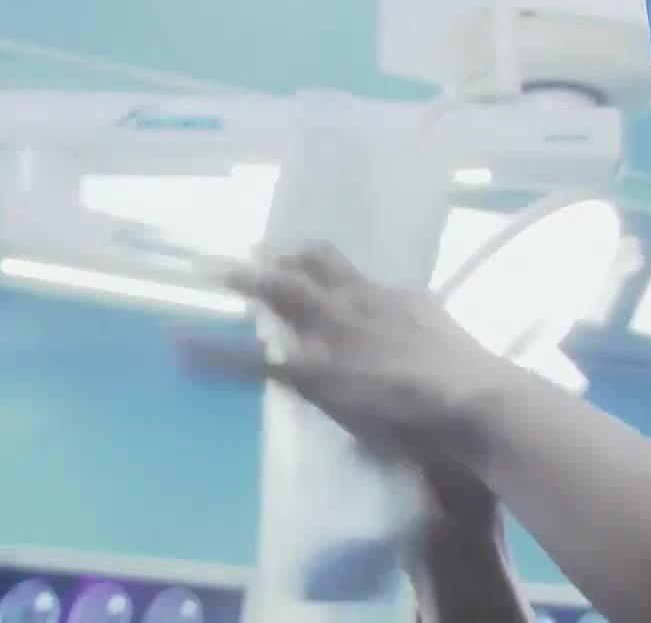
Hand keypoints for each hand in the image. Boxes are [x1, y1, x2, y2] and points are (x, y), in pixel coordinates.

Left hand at [177, 242, 515, 474]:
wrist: (468, 397)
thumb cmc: (471, 384)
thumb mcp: (450, 351)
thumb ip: (427, 345)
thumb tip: (424, 361)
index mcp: (392, 298)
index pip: (350, 275)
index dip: (327, 269)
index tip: (312, 263)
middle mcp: (356, 302)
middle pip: (313, 268)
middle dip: (283, 261)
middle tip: (259, 254)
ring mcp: (330, 332)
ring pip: (279, 293)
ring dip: (247, 281)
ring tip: (215, 271)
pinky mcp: (310, 369)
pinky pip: (248, 361)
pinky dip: (209, 354)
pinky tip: (179, 345)